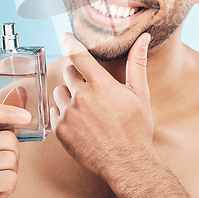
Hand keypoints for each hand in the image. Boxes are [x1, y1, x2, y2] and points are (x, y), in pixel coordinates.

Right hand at [0, 90, 30, 197]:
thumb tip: (20, 90)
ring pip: (11, 158)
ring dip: (12, 170)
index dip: (9, 111)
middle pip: (8, 138)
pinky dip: (10, 186)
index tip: (26, 117)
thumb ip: (5, 118)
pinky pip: (10, 177)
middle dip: (13, 154)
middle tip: (0, 165)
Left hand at [50, 32, 153, 180]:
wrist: (127, 163)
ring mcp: (69, 114)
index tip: (65, 35)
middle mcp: (81, 97)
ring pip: (59, 91)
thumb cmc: (136, 128)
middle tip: (89, 85)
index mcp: (101, 85)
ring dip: (69, 93)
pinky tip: (79, 120)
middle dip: (77, 73)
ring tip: (85, 105)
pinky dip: (63, 112)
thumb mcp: (139, 93)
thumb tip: (144, 37)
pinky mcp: (60, 130)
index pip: (78, 54)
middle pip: (68, 71)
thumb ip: (137, 62)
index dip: (70, 41)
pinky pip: (54, 111)